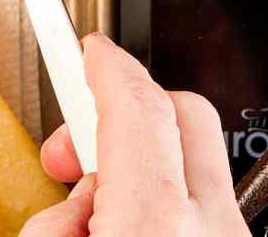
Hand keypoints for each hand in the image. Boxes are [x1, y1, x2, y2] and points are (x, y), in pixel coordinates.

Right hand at [22, 34, 248, 236]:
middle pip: (187, 117)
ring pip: (199, 169)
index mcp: (153, 227)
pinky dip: (169, 212)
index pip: (137, 108)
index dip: (108, 67)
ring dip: (146, 172)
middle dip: (130, 112)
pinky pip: (208, 212)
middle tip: (76, 147)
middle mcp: (210, 231)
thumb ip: (57, 221)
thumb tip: (74, 208)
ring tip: (98, 219)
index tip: (90, 49)